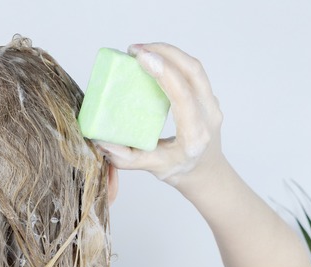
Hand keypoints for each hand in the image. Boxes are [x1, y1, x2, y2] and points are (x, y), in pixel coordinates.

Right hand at [96, 42, 224, 186]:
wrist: (207, 172)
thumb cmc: (181, 171)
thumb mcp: (152, 168)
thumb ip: (125, 157)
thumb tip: (99, 139)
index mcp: (195, 134)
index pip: (183, 96)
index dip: (164, 72)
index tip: (141, 57)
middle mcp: (208, 114)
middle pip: (192, 71)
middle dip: (164, 52)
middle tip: (134, 50)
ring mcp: (211, 102)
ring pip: (194, 67)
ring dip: (168, 52)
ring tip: (141, 51)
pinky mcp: (207, 95)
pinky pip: (193, 70)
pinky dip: (173, 60)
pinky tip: (154, 59)